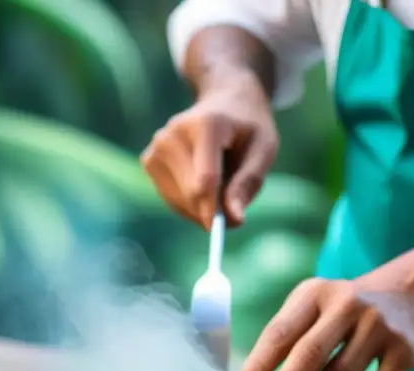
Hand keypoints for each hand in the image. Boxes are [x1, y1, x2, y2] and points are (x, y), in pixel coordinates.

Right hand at [140, 71, 277, 227]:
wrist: (224, 99)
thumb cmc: (248, 127)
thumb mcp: (264, 149)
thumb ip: (248, 183)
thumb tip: (233, 219)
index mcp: (207, 125)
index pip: (206, 179)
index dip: (213, 208)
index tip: (222, 228)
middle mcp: (175, 132)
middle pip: (190, 192)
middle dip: (212, 211)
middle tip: (231, 213)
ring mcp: (158, 145)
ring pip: (178, 200)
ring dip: (200, 209)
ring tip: (220, 187)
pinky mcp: (149, 159)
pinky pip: (169, 198)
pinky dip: (187, 205)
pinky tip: (202, 188)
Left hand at [231, 279, 413, 370]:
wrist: (408, 296)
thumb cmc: (343, 313)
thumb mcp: (315, 309)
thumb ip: (289, 339)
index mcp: (314, 294)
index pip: (279, 333)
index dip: (258, 366)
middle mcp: (346, 303)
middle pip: (309, 354)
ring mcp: (377, 324)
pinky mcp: (403, 346)